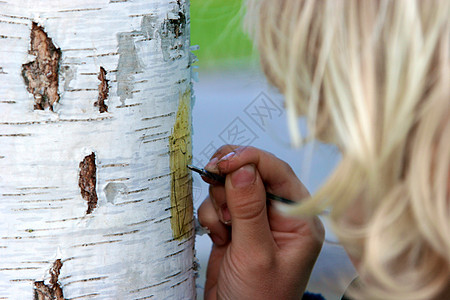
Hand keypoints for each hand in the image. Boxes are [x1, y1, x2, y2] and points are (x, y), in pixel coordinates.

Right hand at [198, 145, 323, 299]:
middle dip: (231, 181)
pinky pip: (219, 203)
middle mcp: (279, 215)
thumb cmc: (259, 299)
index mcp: (298, 219)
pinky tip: (219, 237)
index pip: (278, 171)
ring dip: (220, 202)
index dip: (250, 160)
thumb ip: (249, 208)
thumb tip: (243, 168)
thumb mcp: (255, 254)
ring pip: (232, 186)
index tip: (225, 161)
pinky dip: (212, 215)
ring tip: (224, 229)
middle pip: (253, 173)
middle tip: (218, 192)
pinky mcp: (236, 226)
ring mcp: (256, 219)